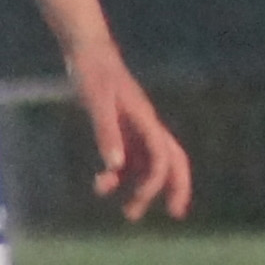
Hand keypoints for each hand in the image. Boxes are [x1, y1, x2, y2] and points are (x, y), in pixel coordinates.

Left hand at [70, 40, 192, 222]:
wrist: (88, 51)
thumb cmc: (93, 73)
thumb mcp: (96, 102)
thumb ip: (106, 133)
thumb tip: (114, 167)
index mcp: (145, 120)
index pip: (163, 156)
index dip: (158, 182)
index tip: (140, 200)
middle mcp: (146, 127)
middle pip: (173, 160)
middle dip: (177, 187)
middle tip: (175, 214)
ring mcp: (135, 129)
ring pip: (150, 164)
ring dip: (143, 188)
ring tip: (127, 212)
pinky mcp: (122, 128)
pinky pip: (130, 159)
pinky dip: (121, 176)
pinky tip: (102, 184)